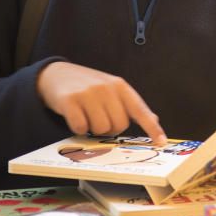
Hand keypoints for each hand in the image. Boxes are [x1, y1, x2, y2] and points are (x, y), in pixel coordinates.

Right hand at [37, 61, 165, 142]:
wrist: (55, 74)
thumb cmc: (87, 85)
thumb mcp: (111, 89)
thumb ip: (130, 104)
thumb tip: (154, 119)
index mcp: (120, 86)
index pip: (140, 109)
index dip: (151, 127)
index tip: (160, 141)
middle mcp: (106, 88)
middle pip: (119, 125)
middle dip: (110, 128)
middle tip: (99, 118)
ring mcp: (88, 93)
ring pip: (101, 129)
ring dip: (93, 129)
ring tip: (87, 116)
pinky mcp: (70, 101)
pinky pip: (81, 128)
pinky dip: (78, 128)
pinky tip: (75, 116)